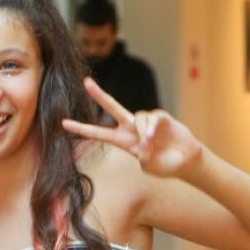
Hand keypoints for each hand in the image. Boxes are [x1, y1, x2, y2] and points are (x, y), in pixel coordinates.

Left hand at [63, 77, 203, 177]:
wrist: (185, 160)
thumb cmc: (165, 165)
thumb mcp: (150, 166)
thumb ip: (143, 157)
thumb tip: (142, 143)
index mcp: (123, 142)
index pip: (99, 133)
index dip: (82, 129)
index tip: (64, 124)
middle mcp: (131, 128)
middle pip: (112, 107)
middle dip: (99, 95)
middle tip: (86, 83)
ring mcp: (145, 121)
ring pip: (137, 117)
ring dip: (141, 131)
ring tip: (149, 144)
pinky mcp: (159, 117)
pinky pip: (152, 117)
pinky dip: (150, 127)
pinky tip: (152, 136)